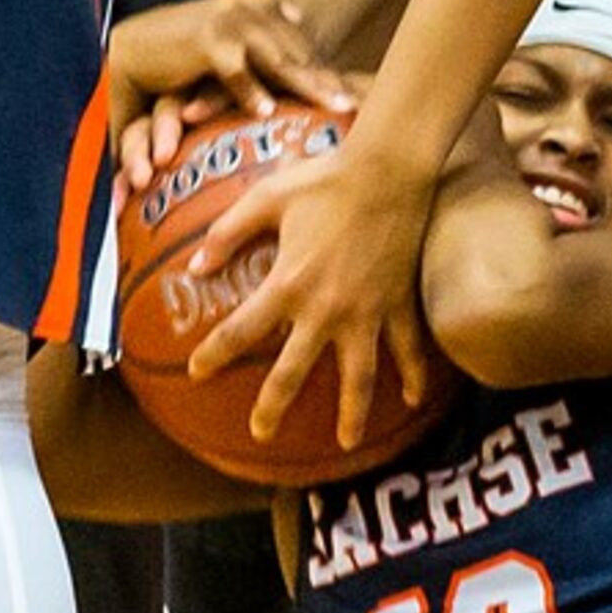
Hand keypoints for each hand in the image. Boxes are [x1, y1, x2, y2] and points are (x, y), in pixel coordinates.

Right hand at [108, 0, 355, 189]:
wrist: (131, 45)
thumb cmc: (179, 60)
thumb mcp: (226, 57)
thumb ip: (255, 62)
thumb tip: (281, 85)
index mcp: (256, 13)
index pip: (301, 46)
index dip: (329, 70)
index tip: (357, 92)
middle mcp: (248, 14)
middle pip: (299, 53)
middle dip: (330, 80)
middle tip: (359, 104)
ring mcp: (229, 24)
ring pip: (278, 62)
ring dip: (308, 87)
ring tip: (335, 108)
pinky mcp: (205, 40)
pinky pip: (234, 72)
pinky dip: (250, 91)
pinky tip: (269, 112)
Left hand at [187, 149, 435, 448]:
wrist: (389, 170)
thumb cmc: (325, 178)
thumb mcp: (266, 198)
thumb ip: (227, 233)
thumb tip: (196, 267)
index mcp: (287, 283)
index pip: (241, 331)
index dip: (215, 353)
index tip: (198, 371)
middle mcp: (325, 309)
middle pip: (293, 372)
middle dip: (273, 406)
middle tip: (260, 433)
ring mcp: (367, 312)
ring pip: (358, 377)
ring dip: (352, 413)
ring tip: (346, 442)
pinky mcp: (399, 305)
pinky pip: (409, 350)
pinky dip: (414, 376)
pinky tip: (412, 400)